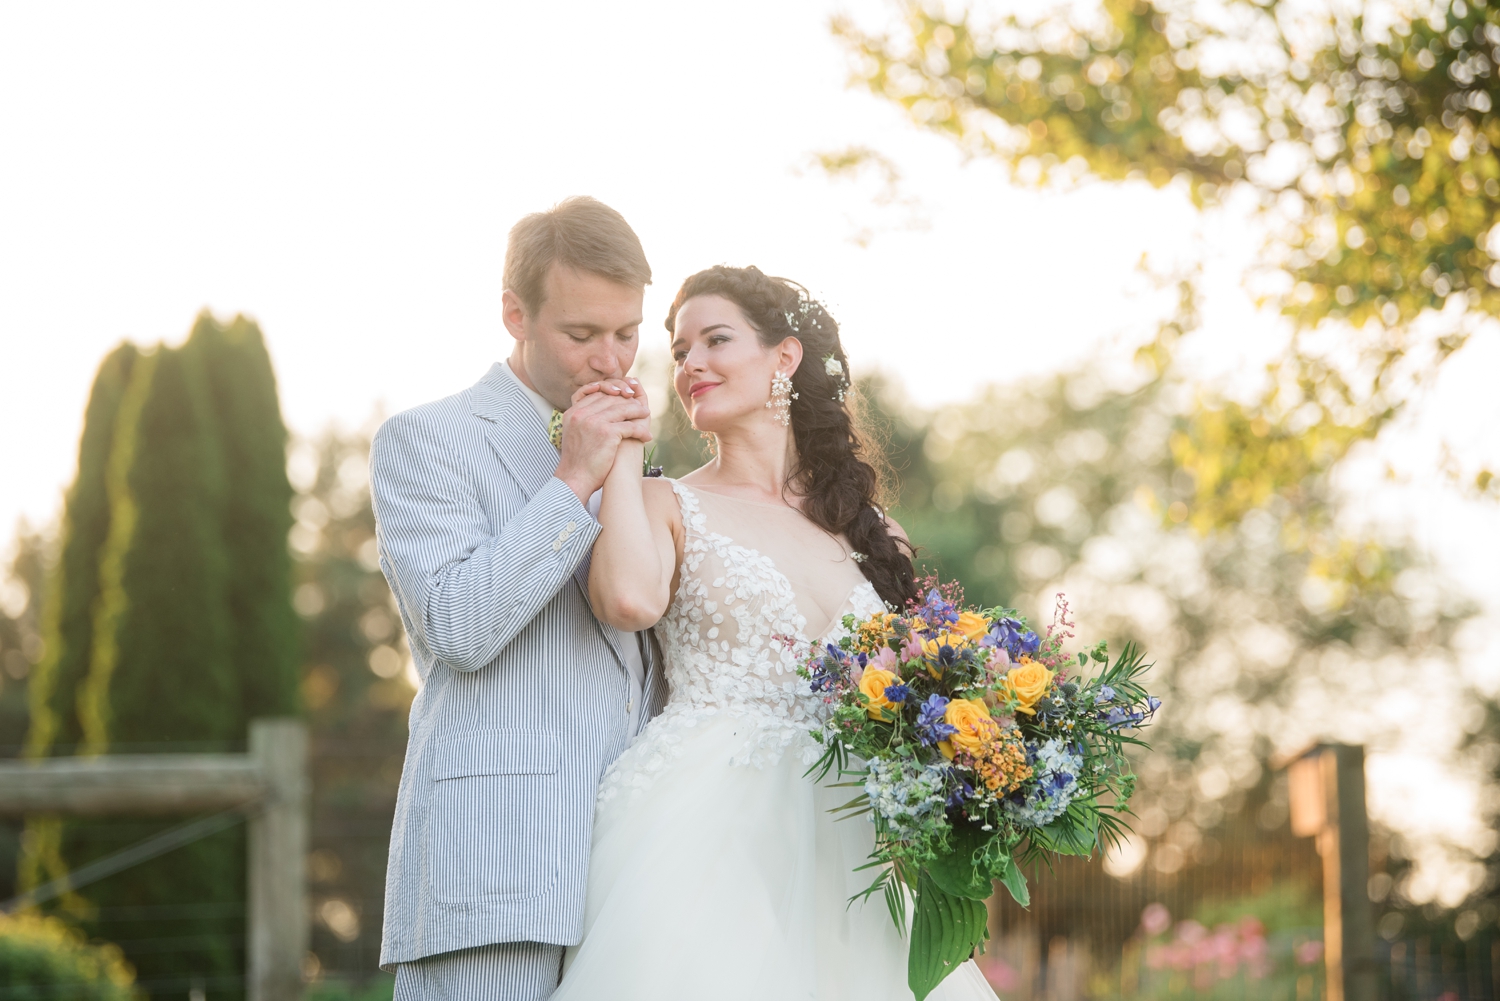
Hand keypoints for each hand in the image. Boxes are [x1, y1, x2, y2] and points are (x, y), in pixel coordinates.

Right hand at [555, 379, 651, 501]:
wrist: (575, 479)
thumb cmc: (578, 461)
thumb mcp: (574, 433)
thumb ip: (583, 420)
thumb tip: (599, 411)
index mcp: (572, 412)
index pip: (596, 393)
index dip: (612, 393)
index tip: (624, 397)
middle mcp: (581, 414)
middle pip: (610, 398)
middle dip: (626, 400)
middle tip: (639, 405)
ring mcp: (594, 422)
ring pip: (622, 409)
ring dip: (637, 411)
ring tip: (646, 414)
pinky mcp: (606, 432)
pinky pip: (630, 426)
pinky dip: (640, 431)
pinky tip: (646, 436)